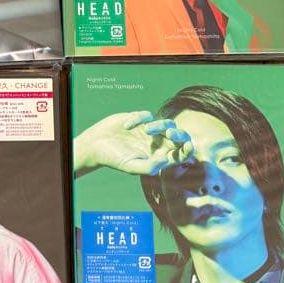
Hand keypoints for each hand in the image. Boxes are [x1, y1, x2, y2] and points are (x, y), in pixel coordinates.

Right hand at [73, 111, 191, 175]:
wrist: (95, 145)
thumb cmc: (114, 159)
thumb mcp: (131, 166)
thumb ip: (150, 167)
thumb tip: (167, 161)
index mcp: (159, 157)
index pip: (180, 154)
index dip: (187, 150)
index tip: (188, 146)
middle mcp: (157, 143)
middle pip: (178, 137)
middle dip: (179, 134)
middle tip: (171, 134)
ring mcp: (149, 130)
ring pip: (166, 123)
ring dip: (160, 125)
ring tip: (146, 129)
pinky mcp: (140, 118)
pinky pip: (147, 115)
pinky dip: (139, 119)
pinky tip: (126, 126)